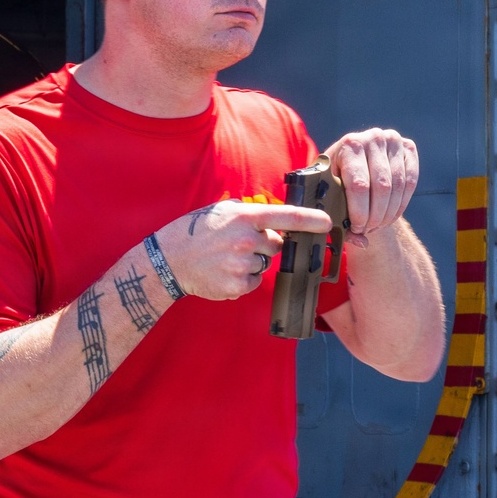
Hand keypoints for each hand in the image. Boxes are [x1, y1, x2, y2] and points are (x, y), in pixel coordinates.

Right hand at [156, 199, 331, 300]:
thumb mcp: (222, 211)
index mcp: (244, 217)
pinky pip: (253, 282)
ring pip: (263, 265)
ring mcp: (241, 264)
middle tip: (237, 243)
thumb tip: (275, 224)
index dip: (309, 219)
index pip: (285, 217)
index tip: (327, 222)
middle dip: (263, 245)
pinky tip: (223, 271)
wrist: (169, 260)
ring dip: (250, 262)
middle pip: (275, 245)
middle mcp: (245, 240)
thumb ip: (250, 215)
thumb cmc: (195, 232)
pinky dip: (242, 279)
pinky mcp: (236, 285)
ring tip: (224, 258)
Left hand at [324, 129, 419, 245]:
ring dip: (389, 212)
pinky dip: (401, 203)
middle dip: (375, 216)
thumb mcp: (330, 194)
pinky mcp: (408, 147)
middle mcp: (372, 138)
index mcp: (349, 145)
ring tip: (377, 225)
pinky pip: (410, 182)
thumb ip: (339, 218)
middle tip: (367, 230)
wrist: (353, 161)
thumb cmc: (336, 180)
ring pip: (397, 186)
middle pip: (381, 187)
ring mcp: (393, 140)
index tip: (356, 228)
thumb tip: (361, 241)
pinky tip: (390, 214)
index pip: (359, 185)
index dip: (359, 213)